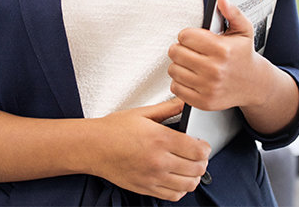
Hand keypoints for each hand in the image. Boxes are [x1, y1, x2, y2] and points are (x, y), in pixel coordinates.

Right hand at [91, 98, 209, 200]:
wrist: (92, 147)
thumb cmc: (112, 130)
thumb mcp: (141, 113)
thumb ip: (167, 108)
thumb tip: (184, 103)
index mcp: (160, 139)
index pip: (198, 150)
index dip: (206, 147)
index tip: (202, 144)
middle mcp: (159, 161)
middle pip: (197, 168)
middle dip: (202, 161)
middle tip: (198, 155)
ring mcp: (153, 177)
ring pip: (188, 185)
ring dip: (194, 176)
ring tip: (190, 168)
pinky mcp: (146, 188)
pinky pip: (173, 196)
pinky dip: (180, 189)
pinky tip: (177, 179)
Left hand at [167, 0, 262, 111]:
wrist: (254, 84)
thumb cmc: (244, 55)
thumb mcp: (243, 30)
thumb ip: (232, 12)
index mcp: (222, 49)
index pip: (185, 36)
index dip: (188, 35)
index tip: (195, 38)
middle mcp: (214, 69)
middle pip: (175, 52)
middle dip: (181, 48)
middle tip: (191, 50)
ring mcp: (208, 87)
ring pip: (173, 70)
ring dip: (179, 65)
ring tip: (192, 63)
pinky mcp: (203, 102)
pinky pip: (176, 88)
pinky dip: (180, 82)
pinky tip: (192, 77)